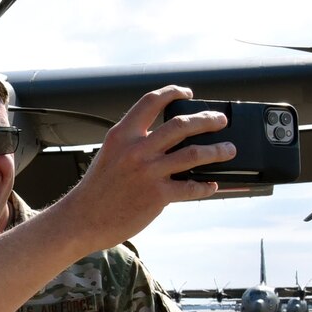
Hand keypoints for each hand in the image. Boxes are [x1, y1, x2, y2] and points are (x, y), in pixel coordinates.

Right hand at [63, 86, 233, 245]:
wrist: (82, 219)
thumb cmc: (97, 190)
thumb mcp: (110, 155)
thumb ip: (134, 144)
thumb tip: (166, 140)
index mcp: (122, 135)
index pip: (152, 102)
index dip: (173, 92)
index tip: (187, 93)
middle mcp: (137, 149)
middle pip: (182, 124)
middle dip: (207, 119)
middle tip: (220, 121)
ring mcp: (149, 172)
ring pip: (194, 153)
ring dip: (217, 150)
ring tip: (228, 150)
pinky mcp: (158, 196)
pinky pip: (191, 187)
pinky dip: (205, 186)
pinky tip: (212, 185)